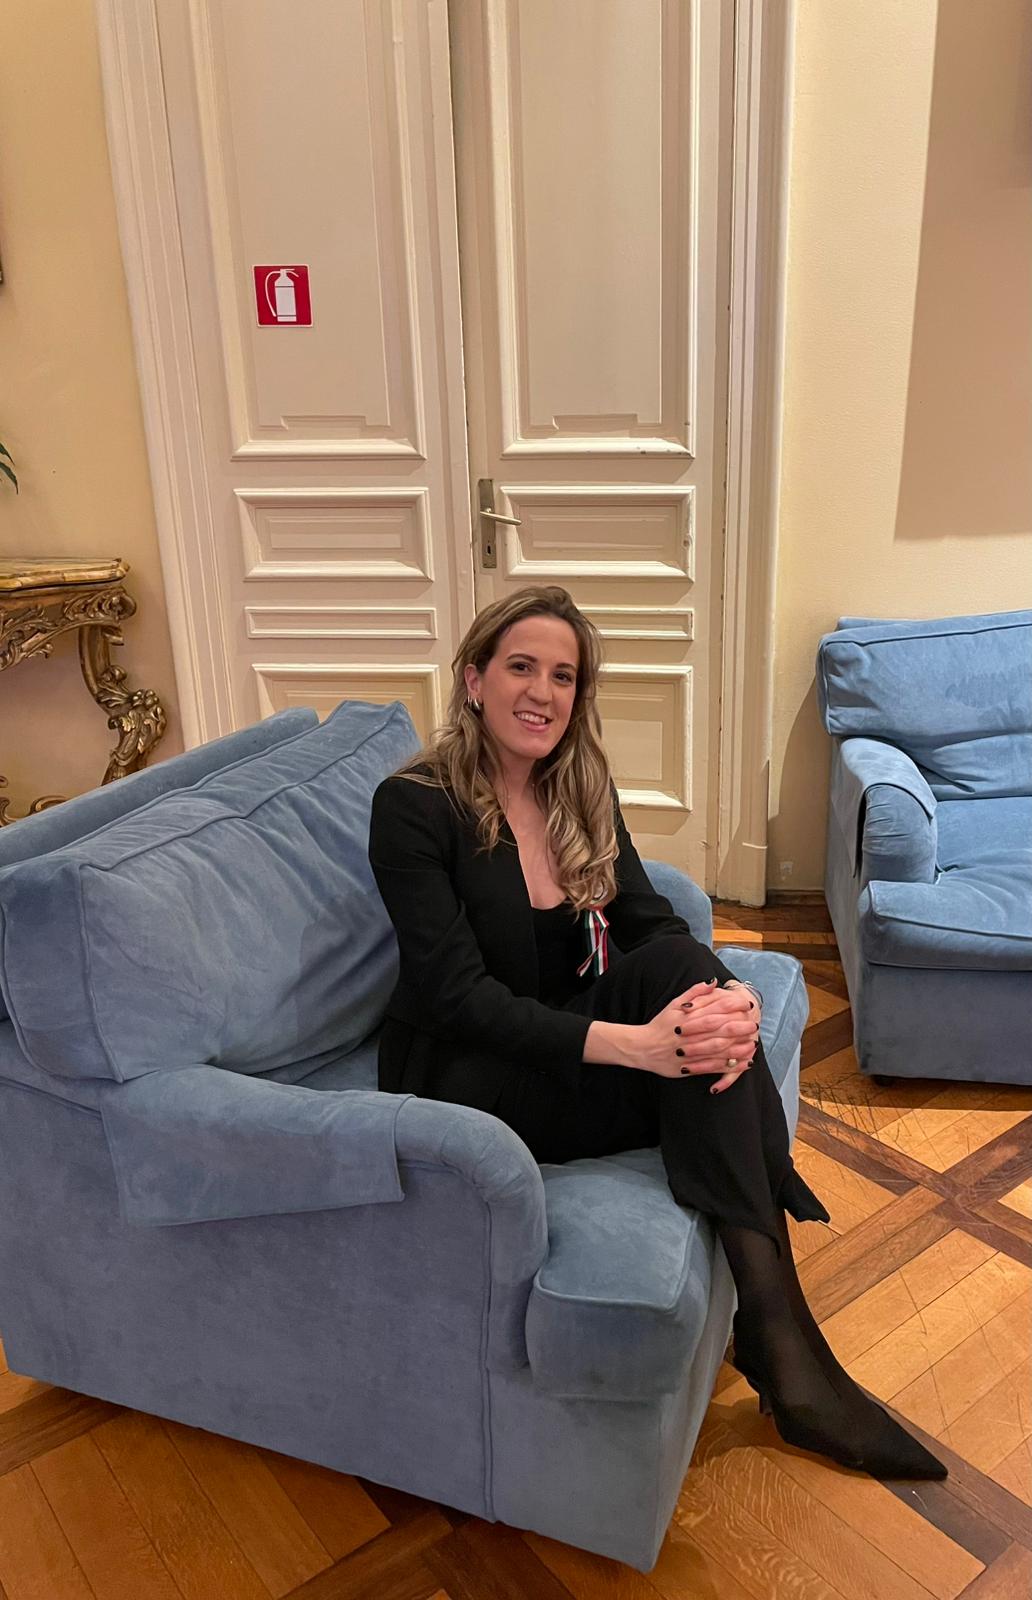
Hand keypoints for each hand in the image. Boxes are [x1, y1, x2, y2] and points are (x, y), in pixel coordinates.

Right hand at [632, 978, 760, 1090]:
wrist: (641, 1047)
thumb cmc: (660, 1024)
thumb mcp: (673, 1004)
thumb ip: (694, 993)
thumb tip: (713, 981)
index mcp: (686, 1017)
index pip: (713, 1009)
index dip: (732, 1007)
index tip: (746, 1005)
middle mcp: (688, 1034)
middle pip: (717, 1029)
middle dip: (738, 1028)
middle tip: (754, 1025)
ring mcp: (688, 1052)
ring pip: (716, 1049)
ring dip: (737, 1048)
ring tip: (752, 1045)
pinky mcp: (688, 1068)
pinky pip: (711, 1067)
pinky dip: (727, 1066)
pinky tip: (741, 1063)